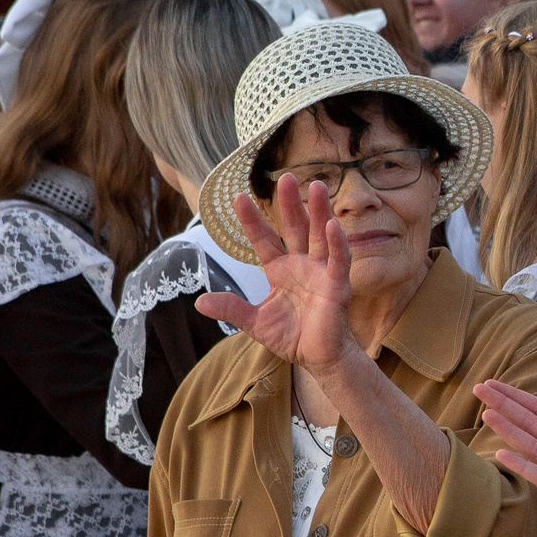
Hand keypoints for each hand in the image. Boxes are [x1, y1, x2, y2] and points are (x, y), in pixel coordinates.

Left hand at [197, 180, 357, 377]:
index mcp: (280, 270)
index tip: (237, 198)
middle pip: (295, 228)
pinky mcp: (337, 285)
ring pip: (319, 235)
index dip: (252, 220)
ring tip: (315, 186)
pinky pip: (338, 259)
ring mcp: (320, 272)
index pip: (264, 239)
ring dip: (318, 211)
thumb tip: (199, 303)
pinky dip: (336, 243)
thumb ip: (231, 309)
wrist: (318, 359)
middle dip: (290, 203)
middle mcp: (301, 265)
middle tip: (286, 177)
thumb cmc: (291, 338)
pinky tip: (332, 225)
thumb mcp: (254, 323)